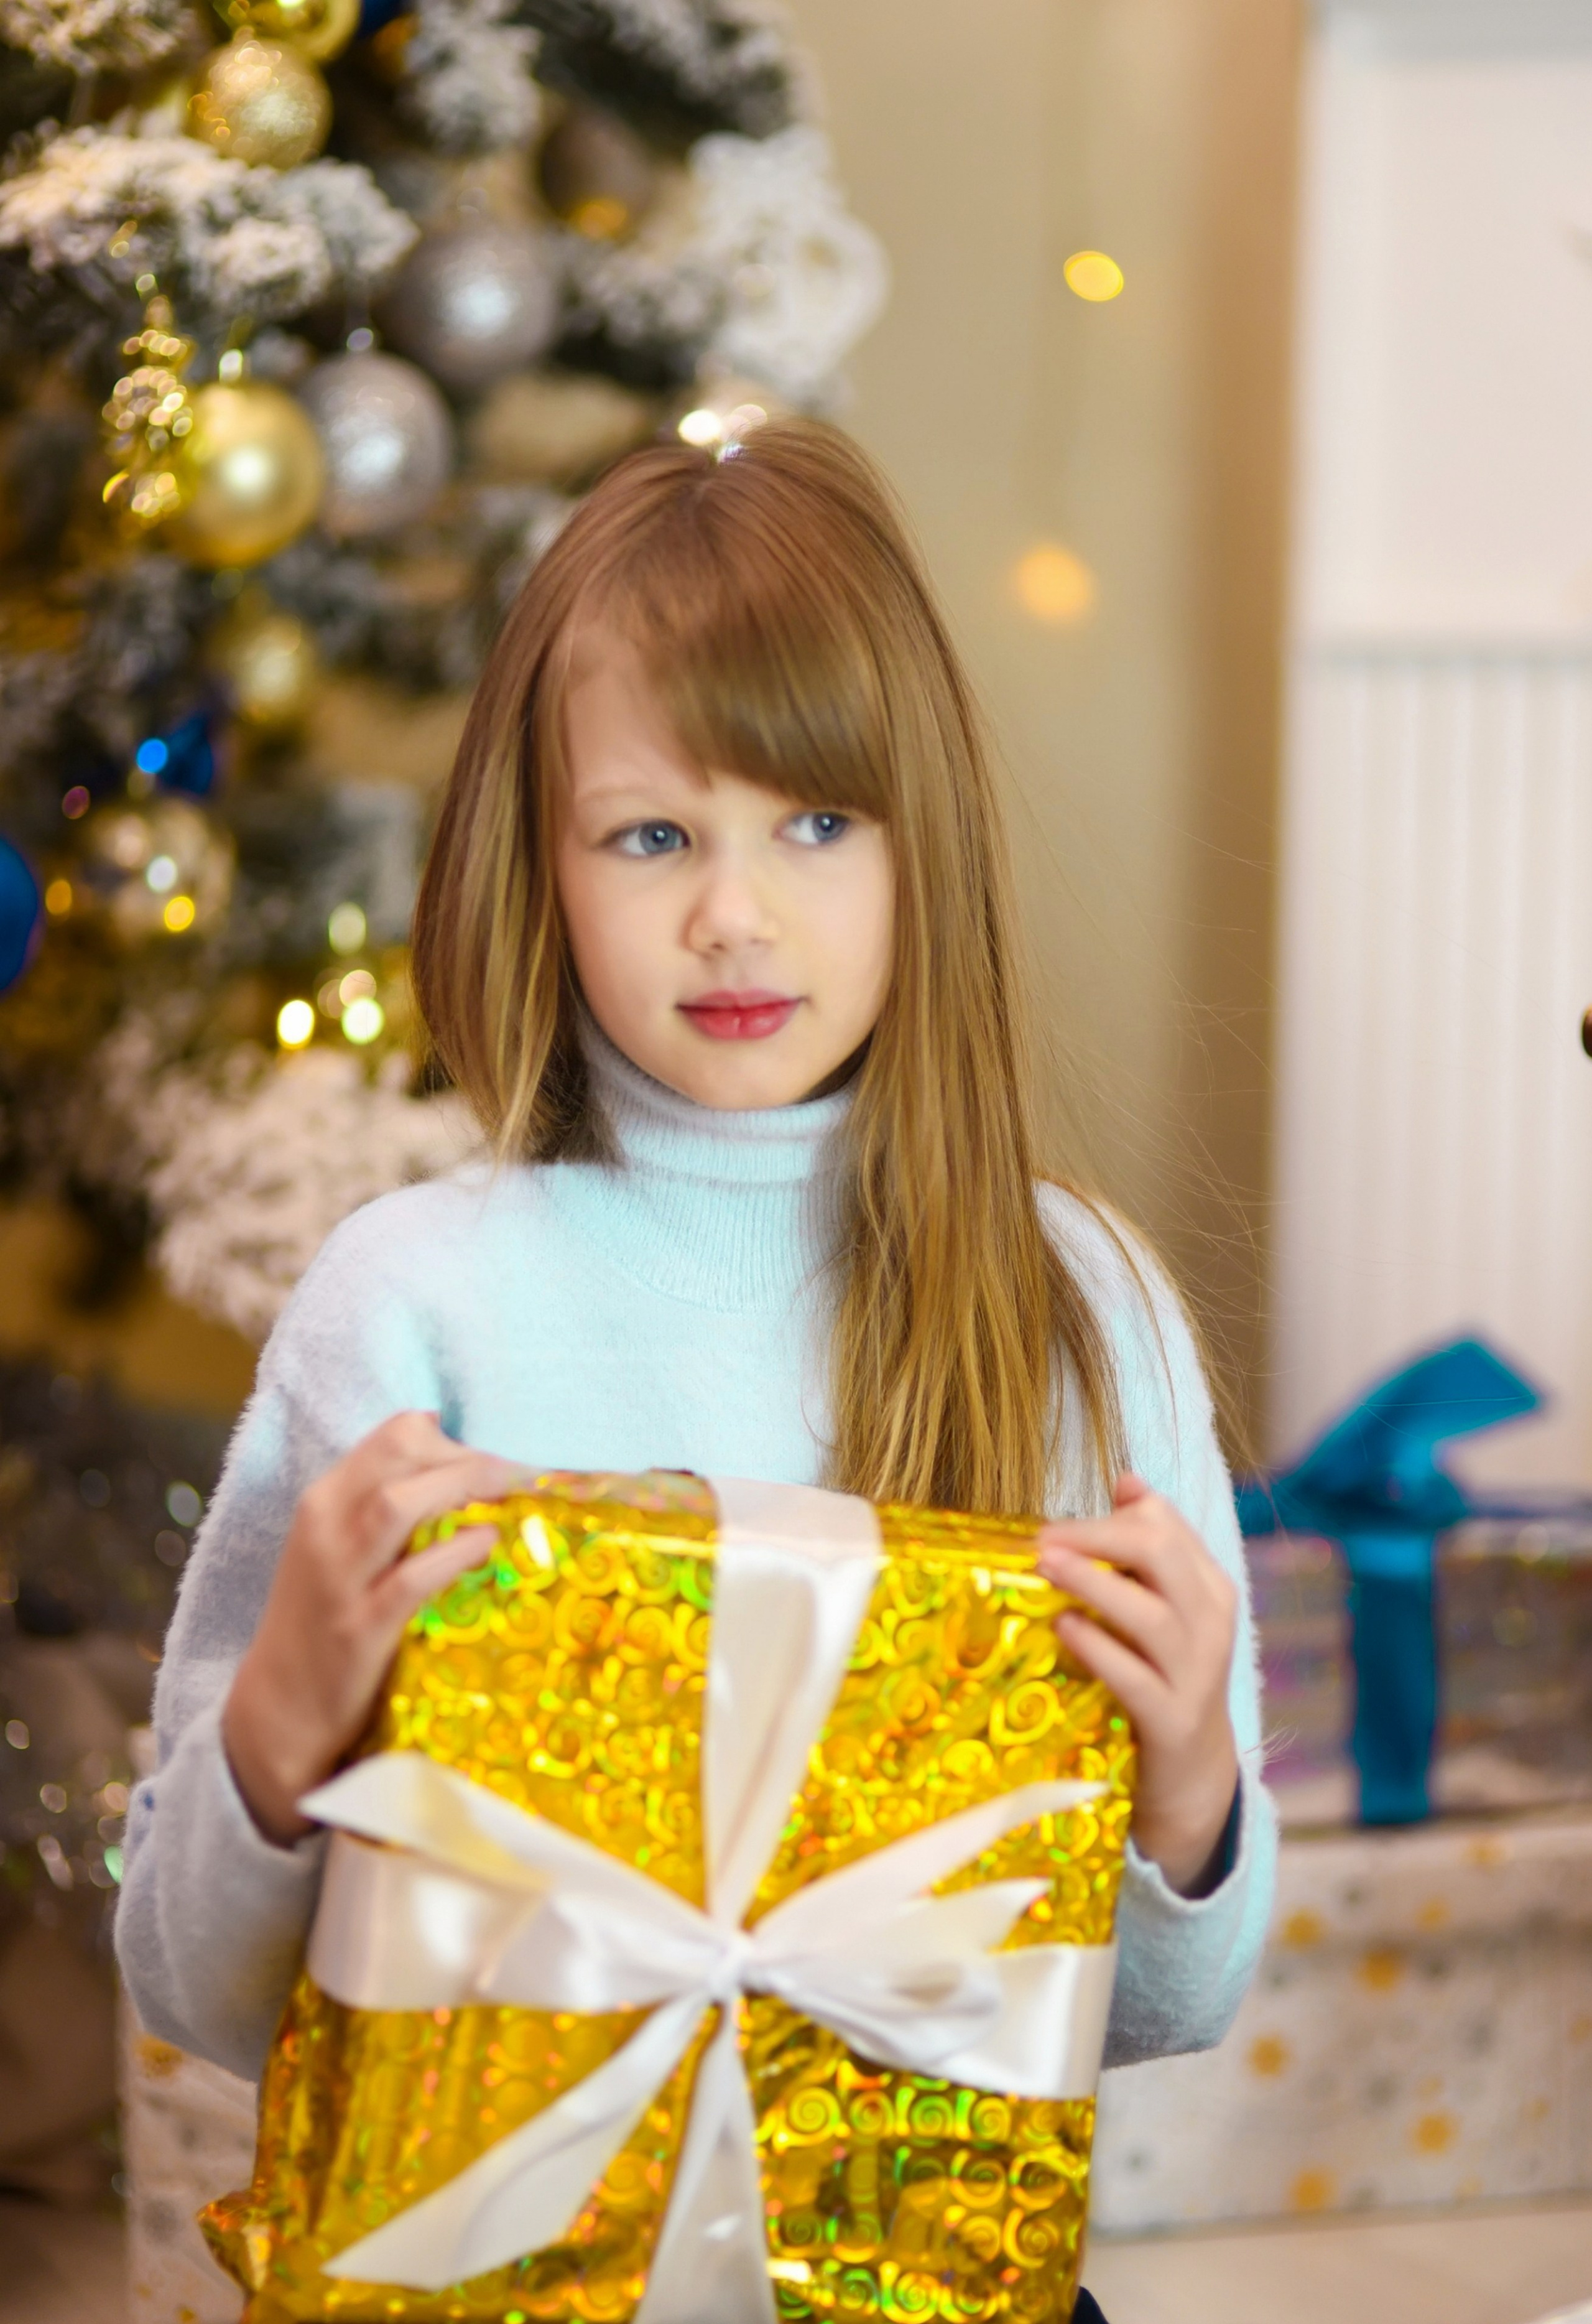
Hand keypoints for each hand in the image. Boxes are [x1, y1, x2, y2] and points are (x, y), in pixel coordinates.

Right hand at [223, 1412, 523, 1846]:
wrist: (278, 1707)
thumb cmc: (323, 1618)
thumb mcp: (341, 1547)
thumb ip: (385, 1507)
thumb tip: (465, 1472)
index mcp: (324, 1499)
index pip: (393, 1434)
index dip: (451, 1440)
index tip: (488, 1464)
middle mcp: (326, 1527)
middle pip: (400, 1453)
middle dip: (466, 1457)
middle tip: (511, 1479)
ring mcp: (339, 1578)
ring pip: (400, 1503)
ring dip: (464, 1490)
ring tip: (508, 1500)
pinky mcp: (359, 1628)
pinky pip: (412, 1577)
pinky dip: (455, 1553)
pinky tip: (486, 1546)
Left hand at [1036, 1473, 1239, 1895]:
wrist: (1194, 1771)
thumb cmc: (1165, 1673)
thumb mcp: (1163, 1606)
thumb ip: (1146, 1545)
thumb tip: (1128, 1479)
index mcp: (1208, 1585)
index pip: (1166, 1526)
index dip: (1111, 1515)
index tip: (1054, 1520)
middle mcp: (1210, 1622)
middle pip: (1161, 1556)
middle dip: (1098, 1537)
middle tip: (1040, 1538)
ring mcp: (1196, 1673)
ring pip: (1150, 1615)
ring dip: (1092, 1584)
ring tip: (1044, 1569)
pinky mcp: (1172, 1719)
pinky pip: (1134, 1677)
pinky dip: (1098, 1649)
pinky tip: (1064, 1630)